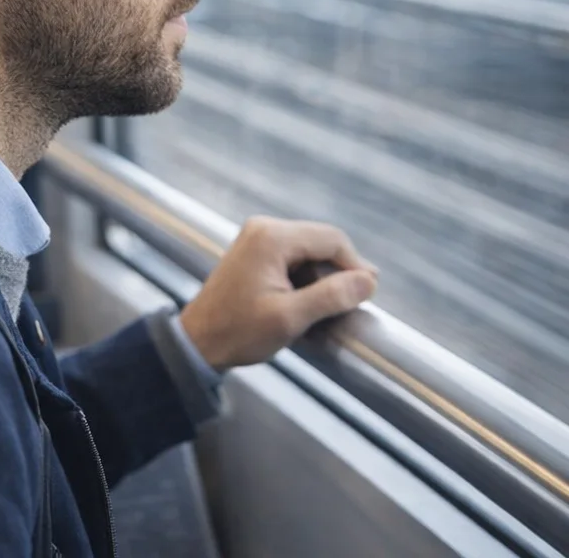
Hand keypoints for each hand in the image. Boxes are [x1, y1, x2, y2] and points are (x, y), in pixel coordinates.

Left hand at [179, 216, 377, 370]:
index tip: (368, 294)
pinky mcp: (255, 251)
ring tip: (327, 310)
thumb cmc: (239, 331)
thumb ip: (331, 297)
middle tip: (352, 304)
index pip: (331, 239)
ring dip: (322, 278)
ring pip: (309, 251)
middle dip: (339, 273)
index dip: (355, 266)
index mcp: (272, 237)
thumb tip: (369, 282)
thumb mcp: (290, 318)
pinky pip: (293, 257)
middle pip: (321, 242)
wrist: (198, 340)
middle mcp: (264, 228)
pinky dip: (306, 278)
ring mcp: (257, 237)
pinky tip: (307, 304)